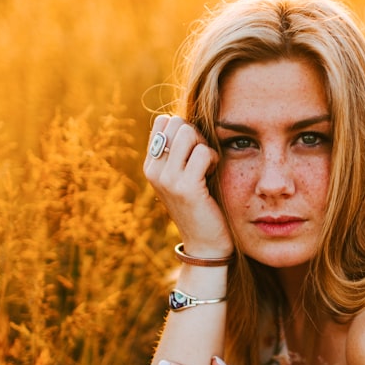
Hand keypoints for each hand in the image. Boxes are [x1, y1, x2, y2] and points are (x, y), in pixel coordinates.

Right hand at [143, 115, 231, 256]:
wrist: (205, 243)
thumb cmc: (201, 204)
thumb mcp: (183, 175)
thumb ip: (179, 151)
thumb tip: (185, 122)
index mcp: (150, 165)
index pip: (163, 122)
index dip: (184, 129)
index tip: (193, 151)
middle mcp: (153, 170)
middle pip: (176, 123)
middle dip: (196, 135)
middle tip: (203, 159)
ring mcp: (167, 179)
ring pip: (188, 132)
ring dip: (205, 146)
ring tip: (207, 166)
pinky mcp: (185, 187)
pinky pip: (203, 152)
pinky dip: (213, 159)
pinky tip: (212, 174)